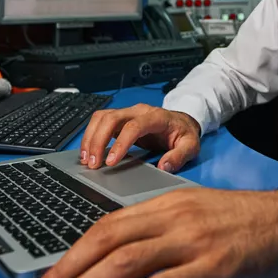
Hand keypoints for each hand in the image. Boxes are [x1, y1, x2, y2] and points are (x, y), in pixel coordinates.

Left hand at [28, 187, 277, 277]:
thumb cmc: (239, 221)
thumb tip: (111, 258)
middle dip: (67, 272)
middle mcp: (172, 219)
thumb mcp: (191, 212)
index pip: (106, 225)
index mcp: (164, 204)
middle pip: (107, 242)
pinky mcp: (209, 268)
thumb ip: (154, 230)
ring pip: (125, 263)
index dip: (72, 252)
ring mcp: (190, 243)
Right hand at [78, 104, 200, 172]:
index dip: (120, 143)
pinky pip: (100, 122)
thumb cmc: (184, 133)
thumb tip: (164, 167)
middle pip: (112, 118)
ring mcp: (128, 113)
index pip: (133, 126)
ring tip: (86, 159)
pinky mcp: (120, 119)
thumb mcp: (191, 146)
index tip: (111, 162)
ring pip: (102, 117)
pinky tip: (88, 152)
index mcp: (156, 117)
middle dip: (98, 140)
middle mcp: (139, 111)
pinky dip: (91, 135)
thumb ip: (179, 156)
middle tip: (93, 163)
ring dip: (91, 137)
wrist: (181, 122)